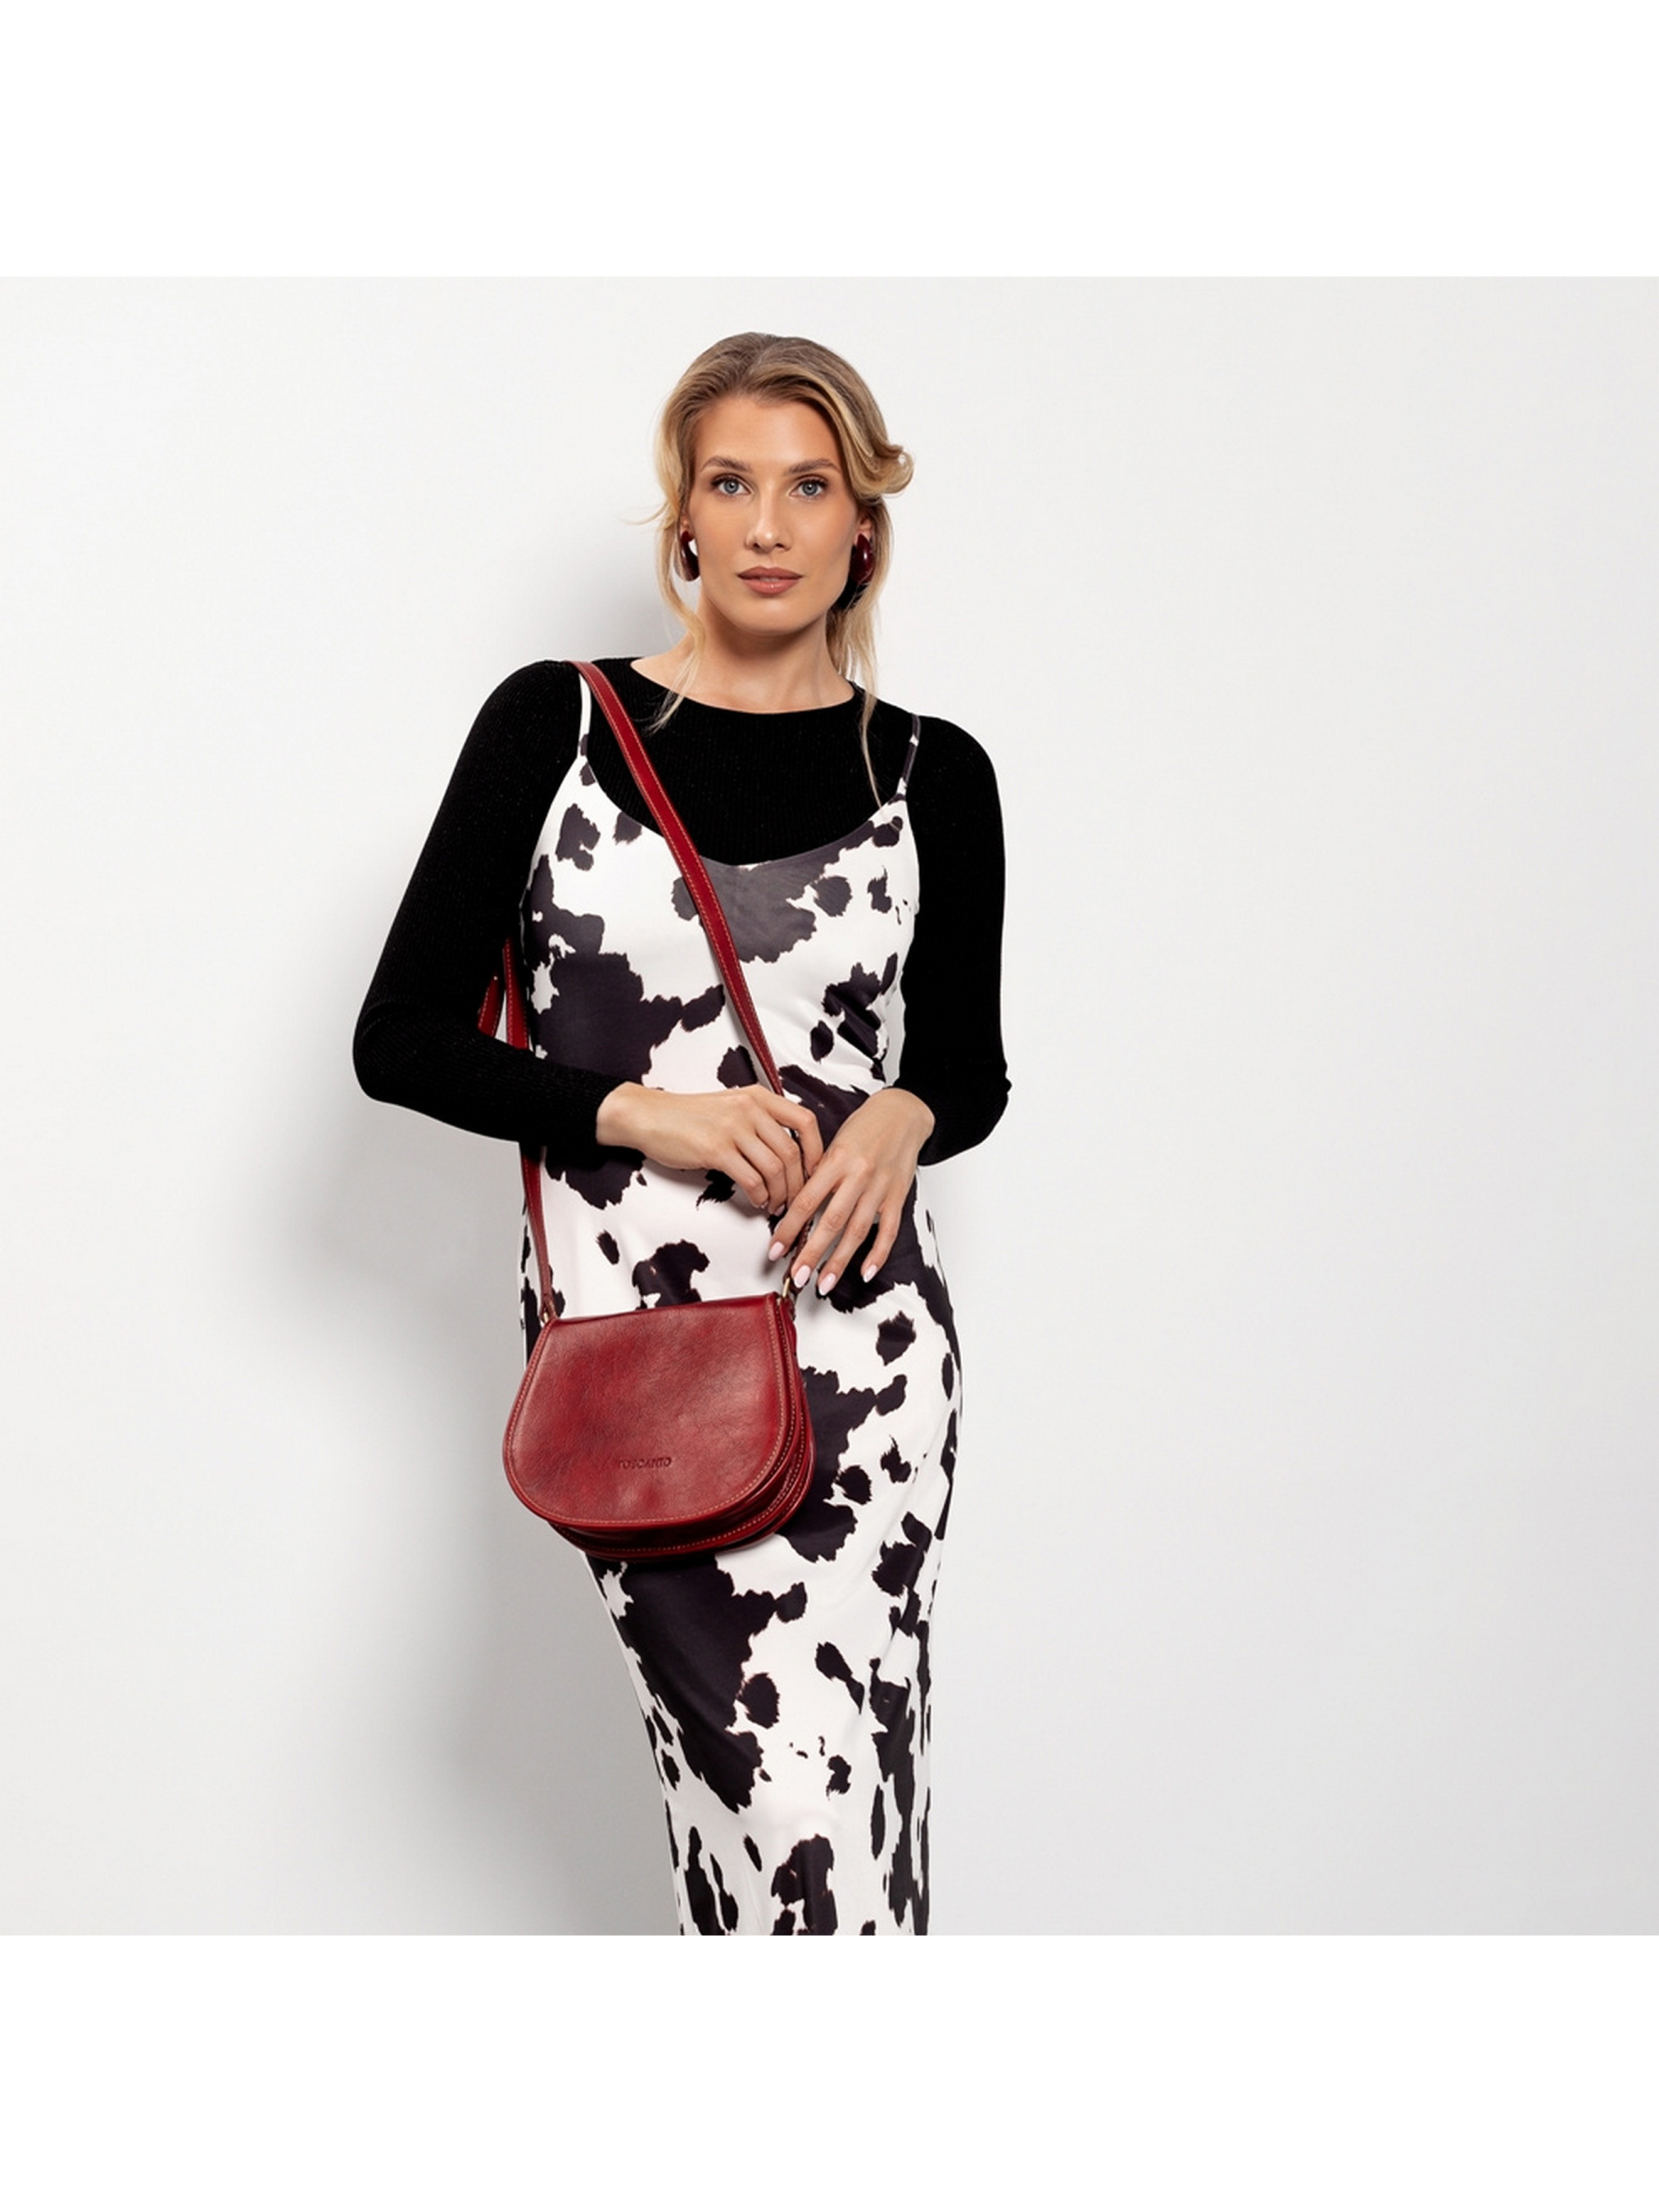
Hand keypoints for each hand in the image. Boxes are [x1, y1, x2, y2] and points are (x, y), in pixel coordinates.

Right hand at [595, 1081, 823, 1214]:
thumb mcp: (731, 1105)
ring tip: (775, 1205)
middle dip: (798, 1183)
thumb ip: (760, 1120)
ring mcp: (733, 1127)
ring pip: (775, 1168)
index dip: (816, 1151)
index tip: (815, 1172)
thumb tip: (789, 1152)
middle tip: (795, 1200)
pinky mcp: (715, 1149)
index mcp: (758, 1096)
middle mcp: (750, 1108)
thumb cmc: (689, 1116)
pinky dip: (760, 1195)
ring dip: (780, 1194)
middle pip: (792, 1151)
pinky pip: (751, 1178)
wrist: (649, 1116)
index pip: (805, 1121)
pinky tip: (757, 1201)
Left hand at [765, 1087, 936, 1294]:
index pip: (805, 1201)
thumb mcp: (833, 1144)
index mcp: (836, 1160)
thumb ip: (818, 1175)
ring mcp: (880, 1188)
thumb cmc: (864, 1127)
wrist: (902, 1114)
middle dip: (811, 1253)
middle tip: (796, 1276)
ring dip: (839, 1261)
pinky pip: (888, 1230)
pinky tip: (865, 1272)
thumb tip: (797, 1209)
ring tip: (823, 1283)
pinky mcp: (898, 1196)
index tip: (775, 1250)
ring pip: (856, 1231)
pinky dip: (877, 1253)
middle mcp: (858, 1175)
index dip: (788, 1229)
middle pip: (831, 1222)